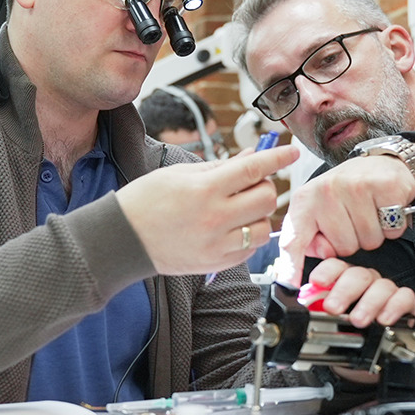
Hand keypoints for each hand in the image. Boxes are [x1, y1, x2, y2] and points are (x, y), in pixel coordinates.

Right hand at [116, 144, 297, 274]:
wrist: (122, 239)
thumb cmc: (146, 200)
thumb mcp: (180, 173)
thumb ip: (220, 166)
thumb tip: (252, 157)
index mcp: (204, 189)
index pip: (253, 169)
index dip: (278, 157)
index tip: (291, 151)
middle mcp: (215, 218)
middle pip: (266, 198)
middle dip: (264, 186)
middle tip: (250, 183)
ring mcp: (217, 244)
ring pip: (264, 228)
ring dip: (259, 215)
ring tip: (240, 209)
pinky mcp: (216, 264)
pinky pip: (249, 250)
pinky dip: (247, 236)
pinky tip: (231, 227)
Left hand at [276, 150, 414, 284]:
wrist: (380, 162)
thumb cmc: (347, 191)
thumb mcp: (320, 210)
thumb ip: (312, 238)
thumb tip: (325, 254)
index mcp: (305, 200)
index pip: (294, 238)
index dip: (291, 265)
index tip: (288, 284)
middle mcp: (326, 191)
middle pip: (344, 249)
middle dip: (353, 241)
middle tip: (354, 218)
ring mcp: (356, 187)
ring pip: (369, 242)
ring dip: (374, 234)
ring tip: (369, 212)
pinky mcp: (385, 187)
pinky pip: (390, 231)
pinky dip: (392, 226)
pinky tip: (385, 208)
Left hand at [304, 258, 414, 327]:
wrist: (366, 355)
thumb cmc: (345, 334)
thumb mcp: (325, 325)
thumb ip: (311, 316)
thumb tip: (293, 320)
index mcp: (343, 281)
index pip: (335, 266)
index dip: (326, 272)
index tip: (317, 282)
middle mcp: (364, 281)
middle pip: (357, 275)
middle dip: (344, 291)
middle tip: (333, 308)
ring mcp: (384, 290)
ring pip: (381, 285)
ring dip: (368, 303)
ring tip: (358, 320)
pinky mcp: (403, 302)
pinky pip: (404, 296)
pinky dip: (394, 307)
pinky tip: (384, 319)